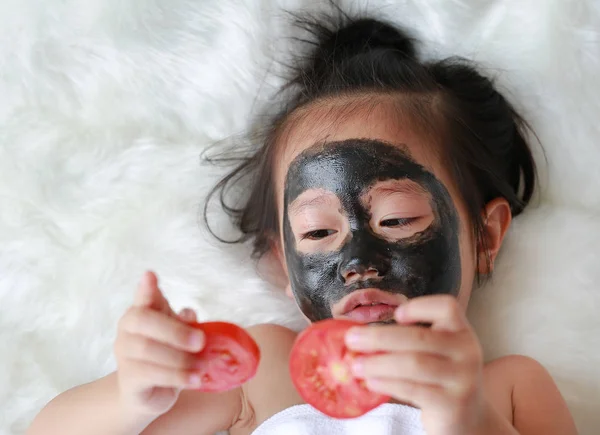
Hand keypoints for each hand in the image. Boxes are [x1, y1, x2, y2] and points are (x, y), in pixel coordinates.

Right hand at [114, 271, 204, 417]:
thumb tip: (189, 312)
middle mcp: (127, 330)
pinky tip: (194, 379)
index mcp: (141, 313)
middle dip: (175, 330)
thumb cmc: (166, 356)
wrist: (149, 393)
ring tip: (202, 366)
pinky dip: (176, 376)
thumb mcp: (179, 336)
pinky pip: (150, 374)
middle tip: (201, 341)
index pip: (142, 297)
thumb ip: (184, 322)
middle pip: (143, 320)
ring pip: (147, 349)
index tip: (150, 275)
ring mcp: (124, 354)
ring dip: (179, 358)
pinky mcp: (128, 379)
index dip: (146, 288)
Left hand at [345, 295, 486, 434]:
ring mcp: (463, 378)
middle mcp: (467, 351)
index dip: (419, 307)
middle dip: (379, 337)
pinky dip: (388, 384)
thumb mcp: (436, 353)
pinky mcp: (453, 404)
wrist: (468, 418)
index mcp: (461, 331)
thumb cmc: (441, 378)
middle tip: (351, 339)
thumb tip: (360, 335)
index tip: (396, 315)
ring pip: (414, 364)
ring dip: (378, 363)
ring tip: (355, 365)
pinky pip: (414, 389)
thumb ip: (409, 340)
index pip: (447, 307)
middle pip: (419, 337)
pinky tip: (371, 382)